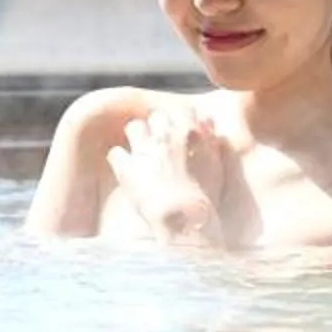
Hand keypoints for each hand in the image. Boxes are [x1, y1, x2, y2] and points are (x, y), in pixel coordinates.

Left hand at [107, 107, 226, 235]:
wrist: (185, 220)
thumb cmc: (205, 199)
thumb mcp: (215, 167)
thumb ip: (210, 145)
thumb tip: (209, 131)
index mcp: (192, 134)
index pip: (185, 112)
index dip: (181, 122)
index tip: (180, 131)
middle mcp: (167, 136)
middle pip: (157, 116)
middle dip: (157, 127)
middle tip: (160, 144)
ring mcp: (145, 149)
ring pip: (134, 126)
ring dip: (136, 138)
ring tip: (140, 153)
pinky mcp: (126, 167)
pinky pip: (116, 153)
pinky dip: (120, 161)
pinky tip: (125, 170)